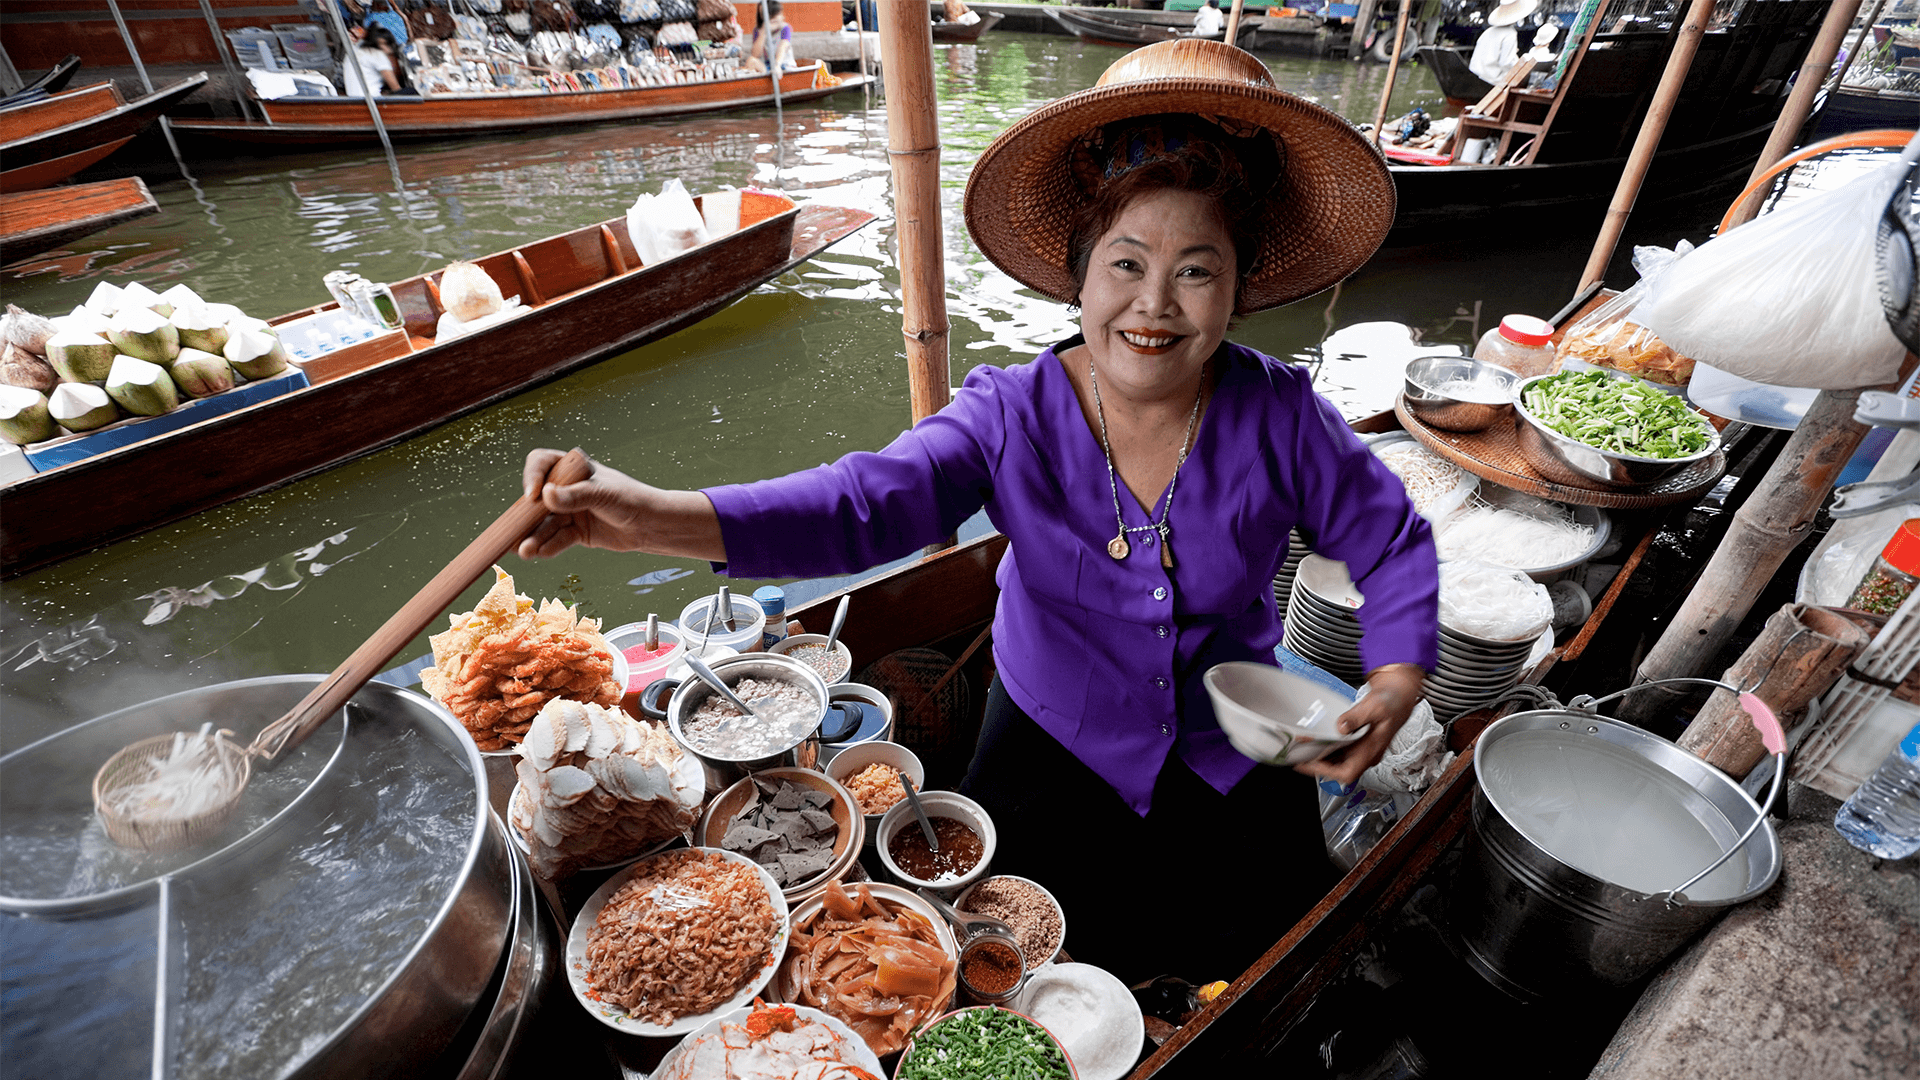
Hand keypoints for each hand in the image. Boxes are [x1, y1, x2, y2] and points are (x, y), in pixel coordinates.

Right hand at [517, 448, 641, 557]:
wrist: (651, 525)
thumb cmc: (631, 499)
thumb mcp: (603, 494)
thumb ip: (575, 496)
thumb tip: (546, 495)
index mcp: (573, 469)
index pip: (542, 463)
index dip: (532, 476)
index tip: (533, 495)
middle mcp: (567, 488)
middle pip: (537, 499)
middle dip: (525, 517)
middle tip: (513, 530)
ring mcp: (569, 511)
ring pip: (545, 524)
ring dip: (533, 537)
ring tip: (525, 551)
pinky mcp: (575, 532)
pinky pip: (557, 540)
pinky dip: (549, 547)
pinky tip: (540, 553)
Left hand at [1294, 663, 1425, 786]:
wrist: (1399, 696)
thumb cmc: (1392, 703)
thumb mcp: (1375, 707)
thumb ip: (1357, 717)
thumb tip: (1341, 727)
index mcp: (1371, 751)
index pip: (1346, 773)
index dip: (1325, 772)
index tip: (1307, 764)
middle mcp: (1366, 755)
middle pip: (1338, 770)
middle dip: (1317, 765)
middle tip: (1297, 755)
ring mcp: (1362, 750)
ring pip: (1338, 762)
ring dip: (1320, 758)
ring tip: (1302, 749)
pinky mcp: (1358, 743)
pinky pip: (1340, 751)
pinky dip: (1327, 748)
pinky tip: (1316, 740)